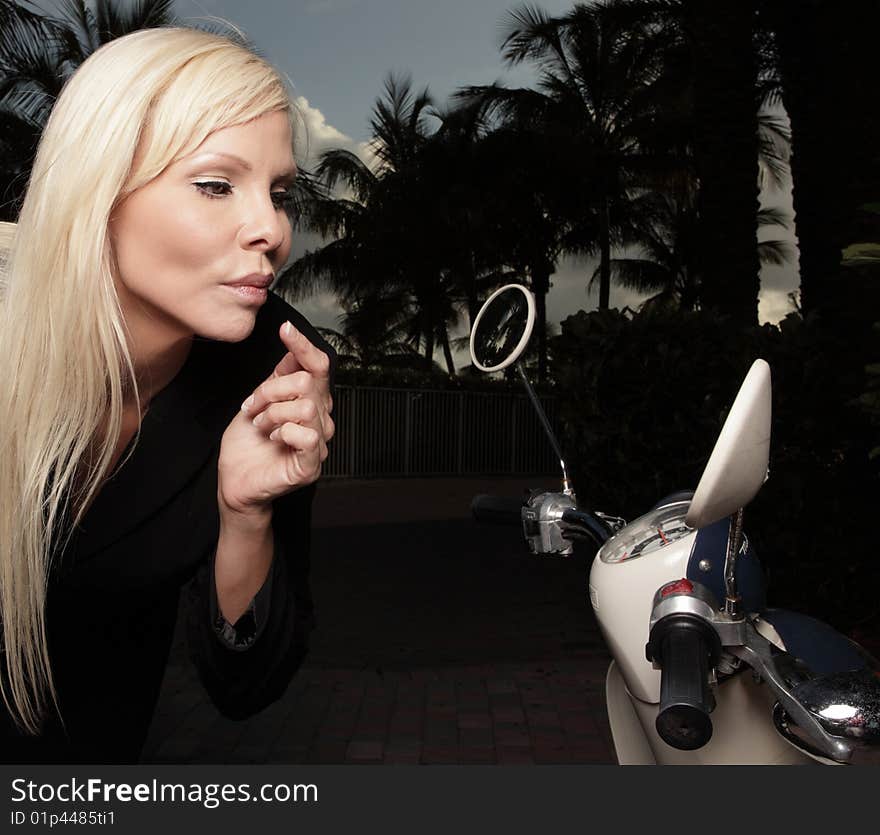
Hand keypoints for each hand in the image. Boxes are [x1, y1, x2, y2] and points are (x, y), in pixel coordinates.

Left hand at [217, 321, 333, 515]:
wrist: (234, 481)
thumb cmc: (247, 444)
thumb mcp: (258, 401)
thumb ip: (278, 377)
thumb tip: (292, 348)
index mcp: (309, 401)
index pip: (318, 366)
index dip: (304, 346)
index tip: (285, 329)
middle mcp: (320, 419)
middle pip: (307, 382)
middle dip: (271, 390)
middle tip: (253, 407)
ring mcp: (319, 443)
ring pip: (305, 406)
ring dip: (272, 413)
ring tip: (260, 426)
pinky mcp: (312, 464)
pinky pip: (307, 435)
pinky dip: (283, 432)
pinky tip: (274, 440)